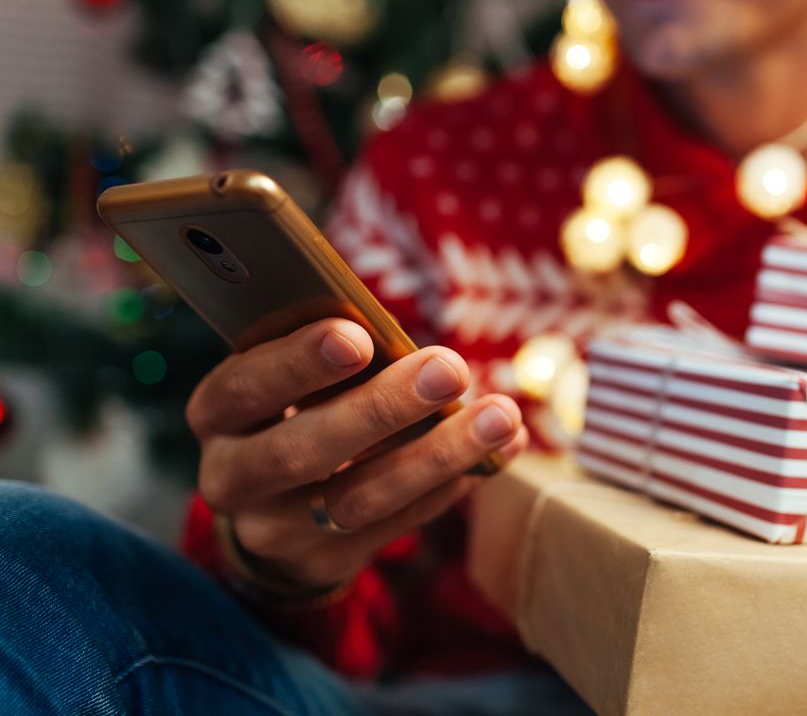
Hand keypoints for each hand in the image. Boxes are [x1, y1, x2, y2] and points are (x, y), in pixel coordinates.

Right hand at [186, 318, 526, 590]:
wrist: (275, 504)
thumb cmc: (297, 405)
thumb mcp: (291, 374)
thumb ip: (331, 354)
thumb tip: (399, 335)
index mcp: (217, 412)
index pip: (245, 387)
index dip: (298, 363)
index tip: (358, 336)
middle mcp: (233, 477)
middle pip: (304, 450)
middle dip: (382, 407)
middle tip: (449, 368)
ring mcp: (276, 530)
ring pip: (359, 498)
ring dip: (438, 454)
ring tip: (500, 416)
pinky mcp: (327, 561)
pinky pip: (398, 523)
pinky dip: (453, 484)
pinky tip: (500, 451)